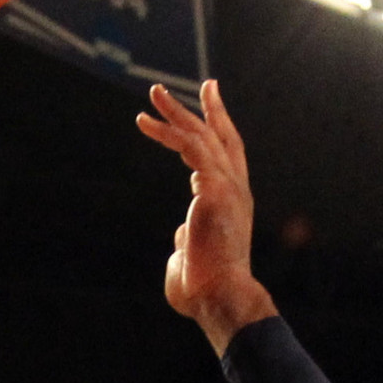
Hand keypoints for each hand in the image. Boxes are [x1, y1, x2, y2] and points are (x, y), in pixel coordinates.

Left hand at [135, 78, 273, 346]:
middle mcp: (235, 190)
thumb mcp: (192, 259)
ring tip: (154, 93)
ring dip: (177, 113)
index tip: (208, 113)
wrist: (220, 298)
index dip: (218, 134)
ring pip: (203, 136)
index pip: (227, 161)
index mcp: (232, 205)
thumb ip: (187, 242)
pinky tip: (147, 122)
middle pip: (225, 139)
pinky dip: (170, 133)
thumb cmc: (204, 290)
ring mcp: (228, 187)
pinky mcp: (215, 188)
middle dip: (212, 110)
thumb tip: (181, 234)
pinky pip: (191, 149)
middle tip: (207, 84)